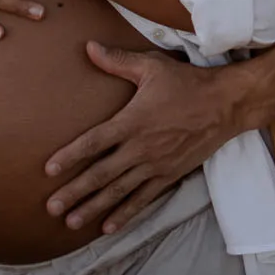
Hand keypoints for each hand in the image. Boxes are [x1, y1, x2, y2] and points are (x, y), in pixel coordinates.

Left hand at [42, 42, 245, 234]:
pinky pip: (143, 199)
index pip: (94, 142)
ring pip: (119, 191)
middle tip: (51, 207)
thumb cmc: (187, 82)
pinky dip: (125, 213)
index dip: (70, 156)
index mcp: (132, 121)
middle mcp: (140, 148)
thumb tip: (88, 47)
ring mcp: (155, 165)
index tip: (48, 170)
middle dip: (74, 192)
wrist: (225, 104)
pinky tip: (108, 227)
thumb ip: (118, 61)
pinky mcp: (169, 176)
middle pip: (101, 174)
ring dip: (94, 208)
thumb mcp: (152, 66)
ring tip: (72, 223)